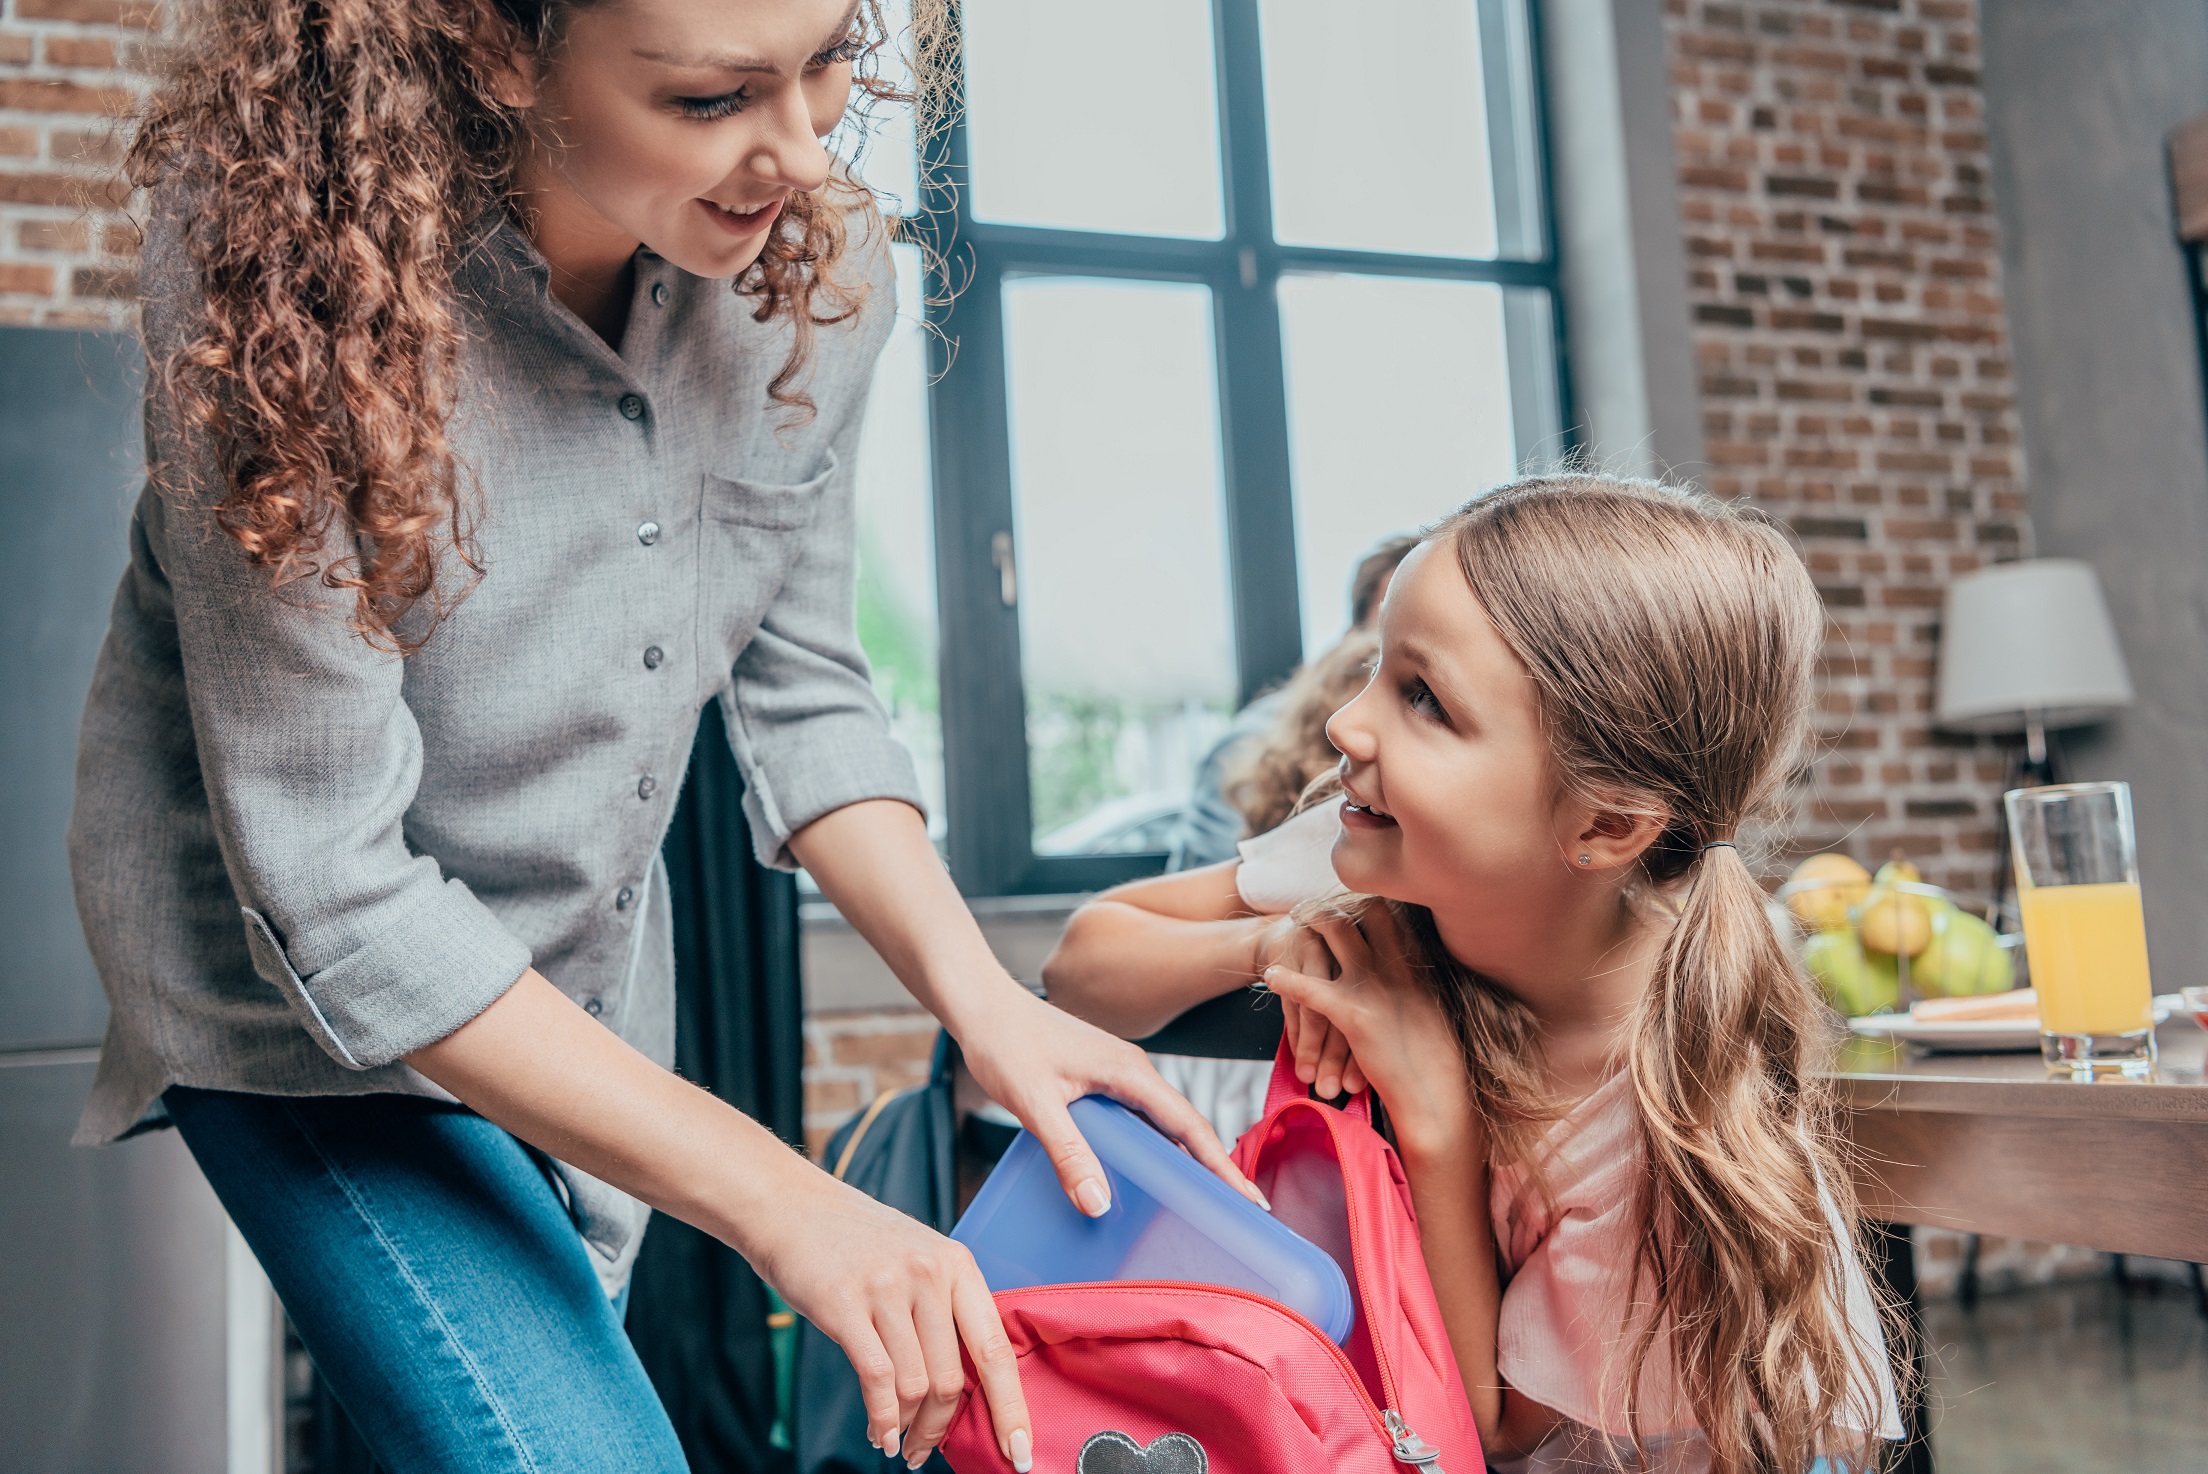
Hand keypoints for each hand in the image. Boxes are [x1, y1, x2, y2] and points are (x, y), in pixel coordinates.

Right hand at [754, 1159, 1032, 1471]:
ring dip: (908, 1427)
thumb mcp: (918, 1259)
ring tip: (896, 1441)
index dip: (1010, 1406)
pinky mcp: (844, 1304)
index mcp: (957, 1265)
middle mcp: (929, 1273)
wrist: (790, 1207)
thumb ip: (944, 1311)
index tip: (1019, 1451)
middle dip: (940, 1429)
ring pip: (915, 1385)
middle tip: (924, 1453)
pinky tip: (879, 1434)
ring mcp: (887, 1288)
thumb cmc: (856, 1242)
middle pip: (952, 1379)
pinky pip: (876, 1379)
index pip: (995, 1349)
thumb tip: (962, 1389)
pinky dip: (882, 1419)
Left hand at [956, 985, 1269, 1214]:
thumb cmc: (1004, 1042)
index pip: (1190, 1126)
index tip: (1251, 1200)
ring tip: (1202, 1201)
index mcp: (1130, 1072)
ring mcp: (1116, 1073)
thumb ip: (1068, 1153)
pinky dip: (1153, 1147)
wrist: (979, 1003)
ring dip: (1185, 1158)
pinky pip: (1138, 1118)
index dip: (1222, 1166)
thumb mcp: (1036, 1102)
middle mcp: (1132, 1071)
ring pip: (1162, 1123)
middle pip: (1186, 1126)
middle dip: (1215, 1168)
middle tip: (1240, 1213)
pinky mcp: (1098, 1078)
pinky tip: (1145, 1173)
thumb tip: (1099, 1205)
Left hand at [1261, 909, 1472, 1151]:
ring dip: (1310, 922)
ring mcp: (1376, 987)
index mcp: (1417, 966)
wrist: (1437, 1096)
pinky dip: (1286, 979)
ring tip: (1293, 922)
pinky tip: (1270, 977)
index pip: (1390, 914)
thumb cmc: (1436, 1061)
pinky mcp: (1355, 1015)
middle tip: (1312, 906)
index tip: (1347, 898)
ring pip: (1335, 933)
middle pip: (1362, 910)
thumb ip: (1413, 984)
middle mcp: (1398, 967)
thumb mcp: (1431, 1010)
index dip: (1365, 901)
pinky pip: (1311, 988)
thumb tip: (1401, 971)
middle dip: (1335, 903)